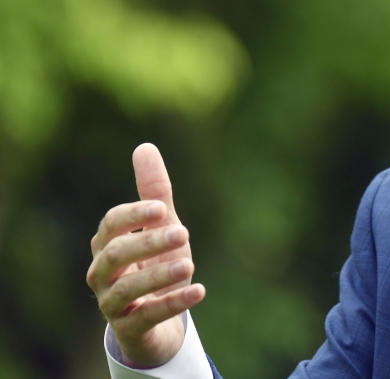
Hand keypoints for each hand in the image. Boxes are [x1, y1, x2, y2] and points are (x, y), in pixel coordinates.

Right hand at [87, 143, 205, 367]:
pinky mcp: (129, 329)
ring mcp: (112, 304)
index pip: (110, 225)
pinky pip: (147, 318)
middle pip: (114, 256)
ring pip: (126, 290)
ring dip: (158, 275)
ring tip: (190, 264)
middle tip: (184, 232)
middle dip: (148, 242)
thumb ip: (154, 192)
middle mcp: (102, 275)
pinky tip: (200, 290)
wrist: (156, 320)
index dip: (133, 216)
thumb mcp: (160, 227)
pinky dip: (173, 303)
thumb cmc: (154, 264)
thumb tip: (144, 146)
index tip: (163, 208)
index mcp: (106, 245)